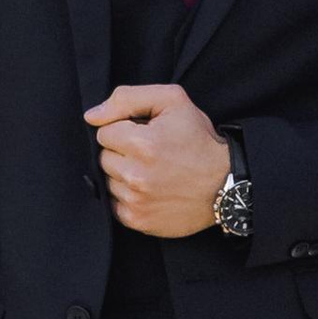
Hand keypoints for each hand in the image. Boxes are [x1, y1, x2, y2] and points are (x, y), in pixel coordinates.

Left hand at [87, 80, 229, 234]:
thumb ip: (127, 98)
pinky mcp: (138, 220)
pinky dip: (128, 197)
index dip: (124, 130)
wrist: (226, 184)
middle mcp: (136, 175)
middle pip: (103, 157)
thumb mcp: (173, 101)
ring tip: (153, 172)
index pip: (104, 132)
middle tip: (150, 154)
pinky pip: (114, 204)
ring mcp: (136, 201)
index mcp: (142, 143)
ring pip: (108, 181)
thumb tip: (91, 116)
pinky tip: (150, 190)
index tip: (145, 134)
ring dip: (124, 175)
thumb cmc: (199, 139)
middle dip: (122, 152)